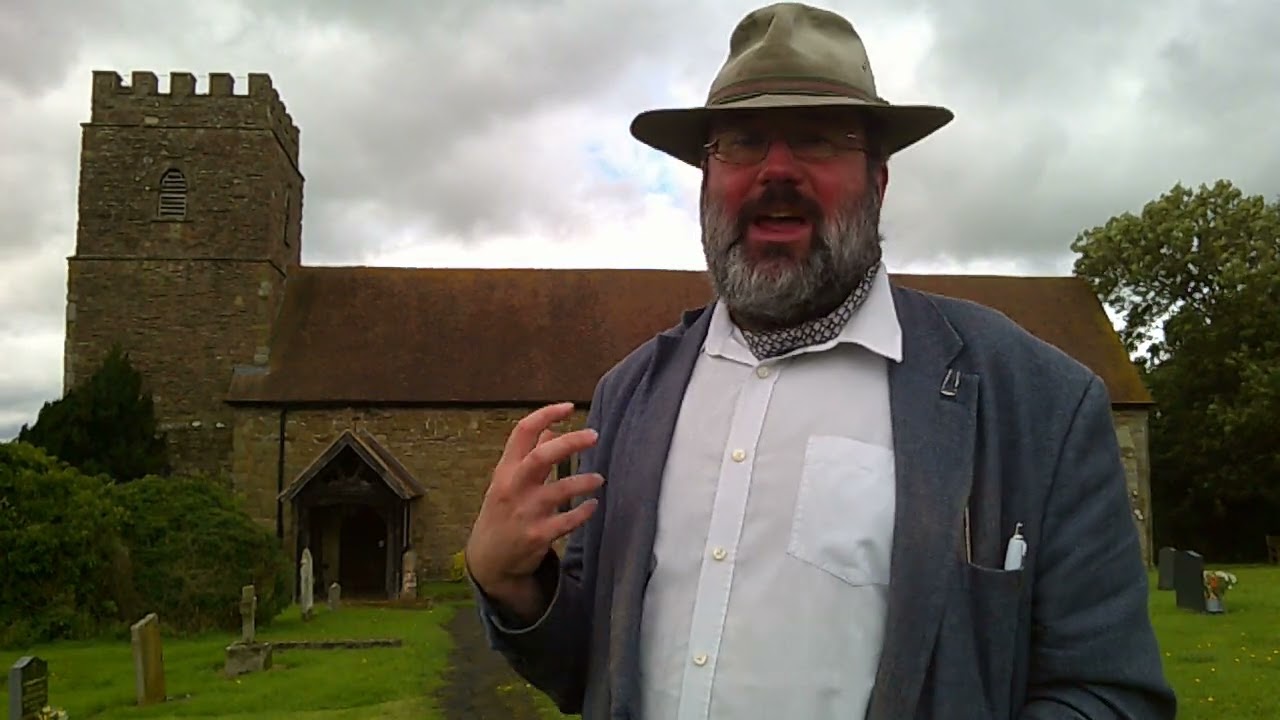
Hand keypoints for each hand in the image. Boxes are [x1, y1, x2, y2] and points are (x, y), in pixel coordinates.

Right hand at [465, 402, 603, 618]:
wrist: (489, 559)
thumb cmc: (503, 512)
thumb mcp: (508, 480)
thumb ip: (529, 455)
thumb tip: (552, 428)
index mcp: (506, 469)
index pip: (522, 432)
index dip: (546, 414)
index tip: (569, 407)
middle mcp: (514, 487)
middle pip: (541, 457)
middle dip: (570, 442)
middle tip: (594, 435)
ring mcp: (526, 513)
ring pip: (559, 490)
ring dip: (584, 481)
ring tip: (599, 478)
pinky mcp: (538, 536)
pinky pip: (567, 521)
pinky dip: (584, 512)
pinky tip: (593, 506)